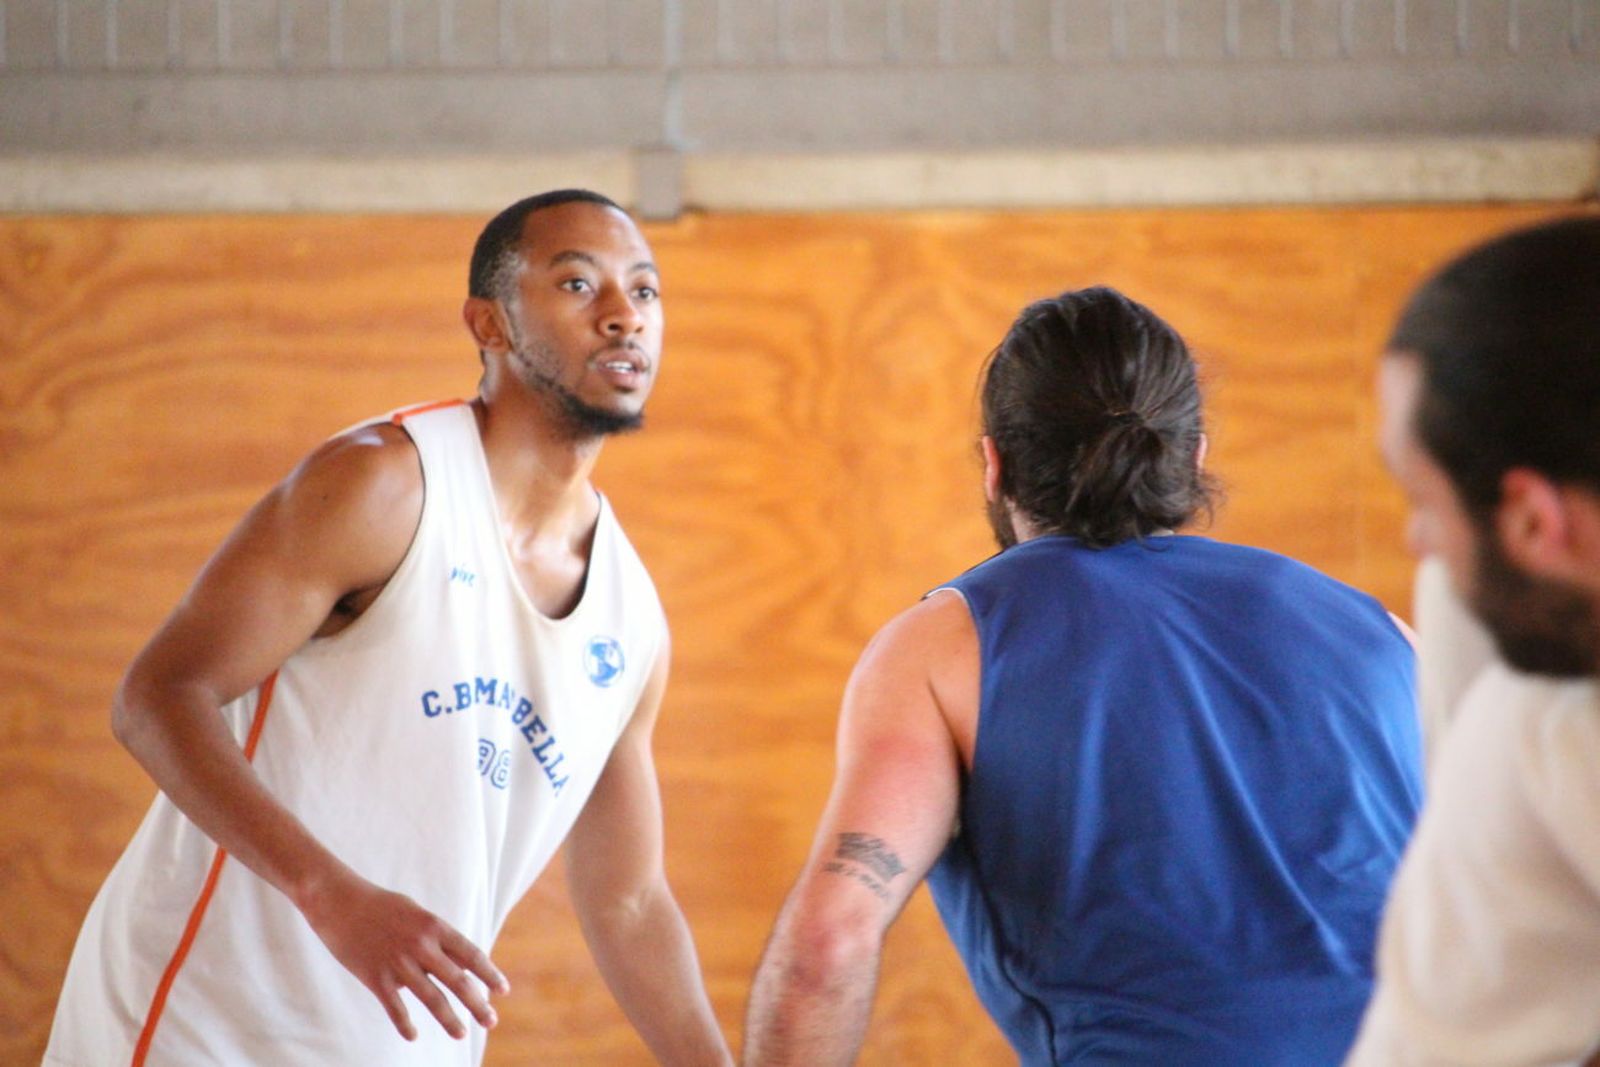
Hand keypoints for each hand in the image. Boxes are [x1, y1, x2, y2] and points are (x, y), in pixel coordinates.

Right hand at [298, 868, 509, 1041]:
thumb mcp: (415, 913)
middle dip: (478, 1004)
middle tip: (491, 1022)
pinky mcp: (375, 977)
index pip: (471, 954)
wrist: (338, 901)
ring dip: (449, 1019)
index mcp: (434, 926)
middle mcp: (421, 945)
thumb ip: (435, 937)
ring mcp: (398, 962)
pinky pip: (395, 1007)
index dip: (490, 974)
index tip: (504, 990)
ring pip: (432, 998)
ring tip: (462, 1034)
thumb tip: (455, 963)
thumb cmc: (379, 906)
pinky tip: (413, 1036)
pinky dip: (405, 1024)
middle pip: (458, 980)